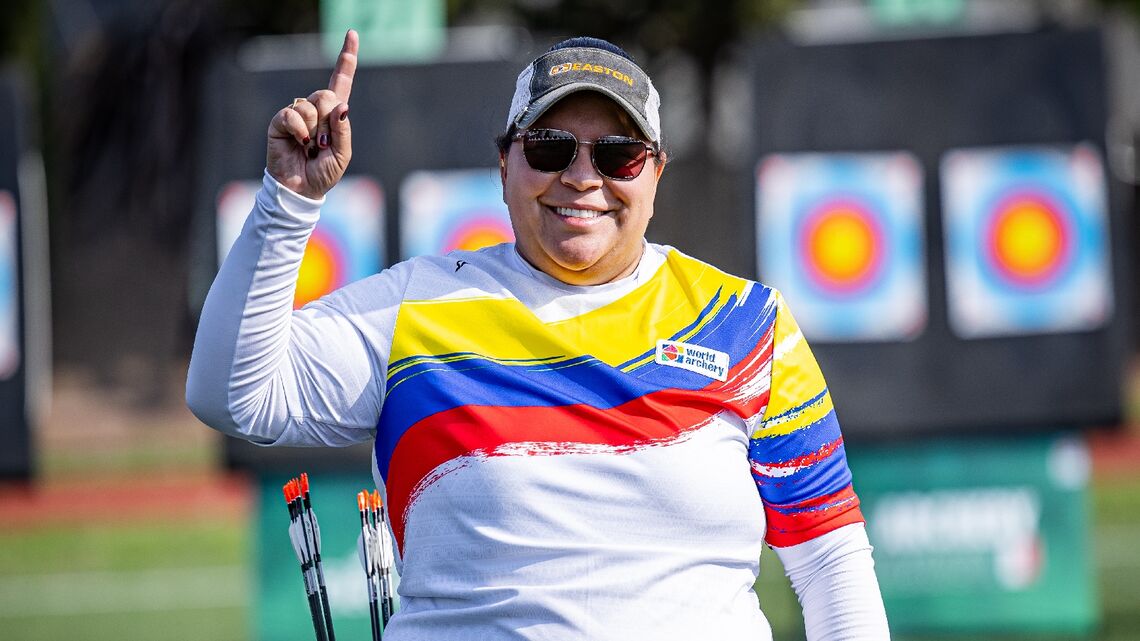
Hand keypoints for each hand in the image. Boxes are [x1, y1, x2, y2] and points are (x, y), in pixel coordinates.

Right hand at [267, 30, 356, 198]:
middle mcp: (314, 109)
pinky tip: (298, 143)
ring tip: (310, 147)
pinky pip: (293, 115)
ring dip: (315, 131)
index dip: (346, 59)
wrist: (301, 189)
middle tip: (323, 145)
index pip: (341, 82)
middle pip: (326, 95)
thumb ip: (343, 130)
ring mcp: (296, 114)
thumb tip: (342, 105)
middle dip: (329, 122)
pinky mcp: (280, 122)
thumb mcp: (343, 154)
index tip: (352, 35)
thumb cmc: (323, 173)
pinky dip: (299, 131)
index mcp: (333, 115)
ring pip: (311, 105)